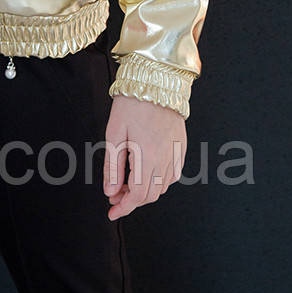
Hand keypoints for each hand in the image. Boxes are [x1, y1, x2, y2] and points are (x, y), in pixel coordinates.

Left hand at [103, 94, 185, 219]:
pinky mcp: (181, 146)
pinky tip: (147, 172)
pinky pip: (173, 174)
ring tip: (127, 182)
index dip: (124, 207)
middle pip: (151, 195)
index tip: (112, 212)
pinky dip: (160, 181)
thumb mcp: (114, 133)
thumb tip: (110, 192)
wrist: (156, 79)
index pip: (137, 195)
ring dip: (145, 191)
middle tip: (114, 195)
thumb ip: (113, 166)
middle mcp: (165, 159)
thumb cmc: (132, 103)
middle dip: (131, 200)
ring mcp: (176, 153)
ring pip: (163, 187)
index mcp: (148, 157)